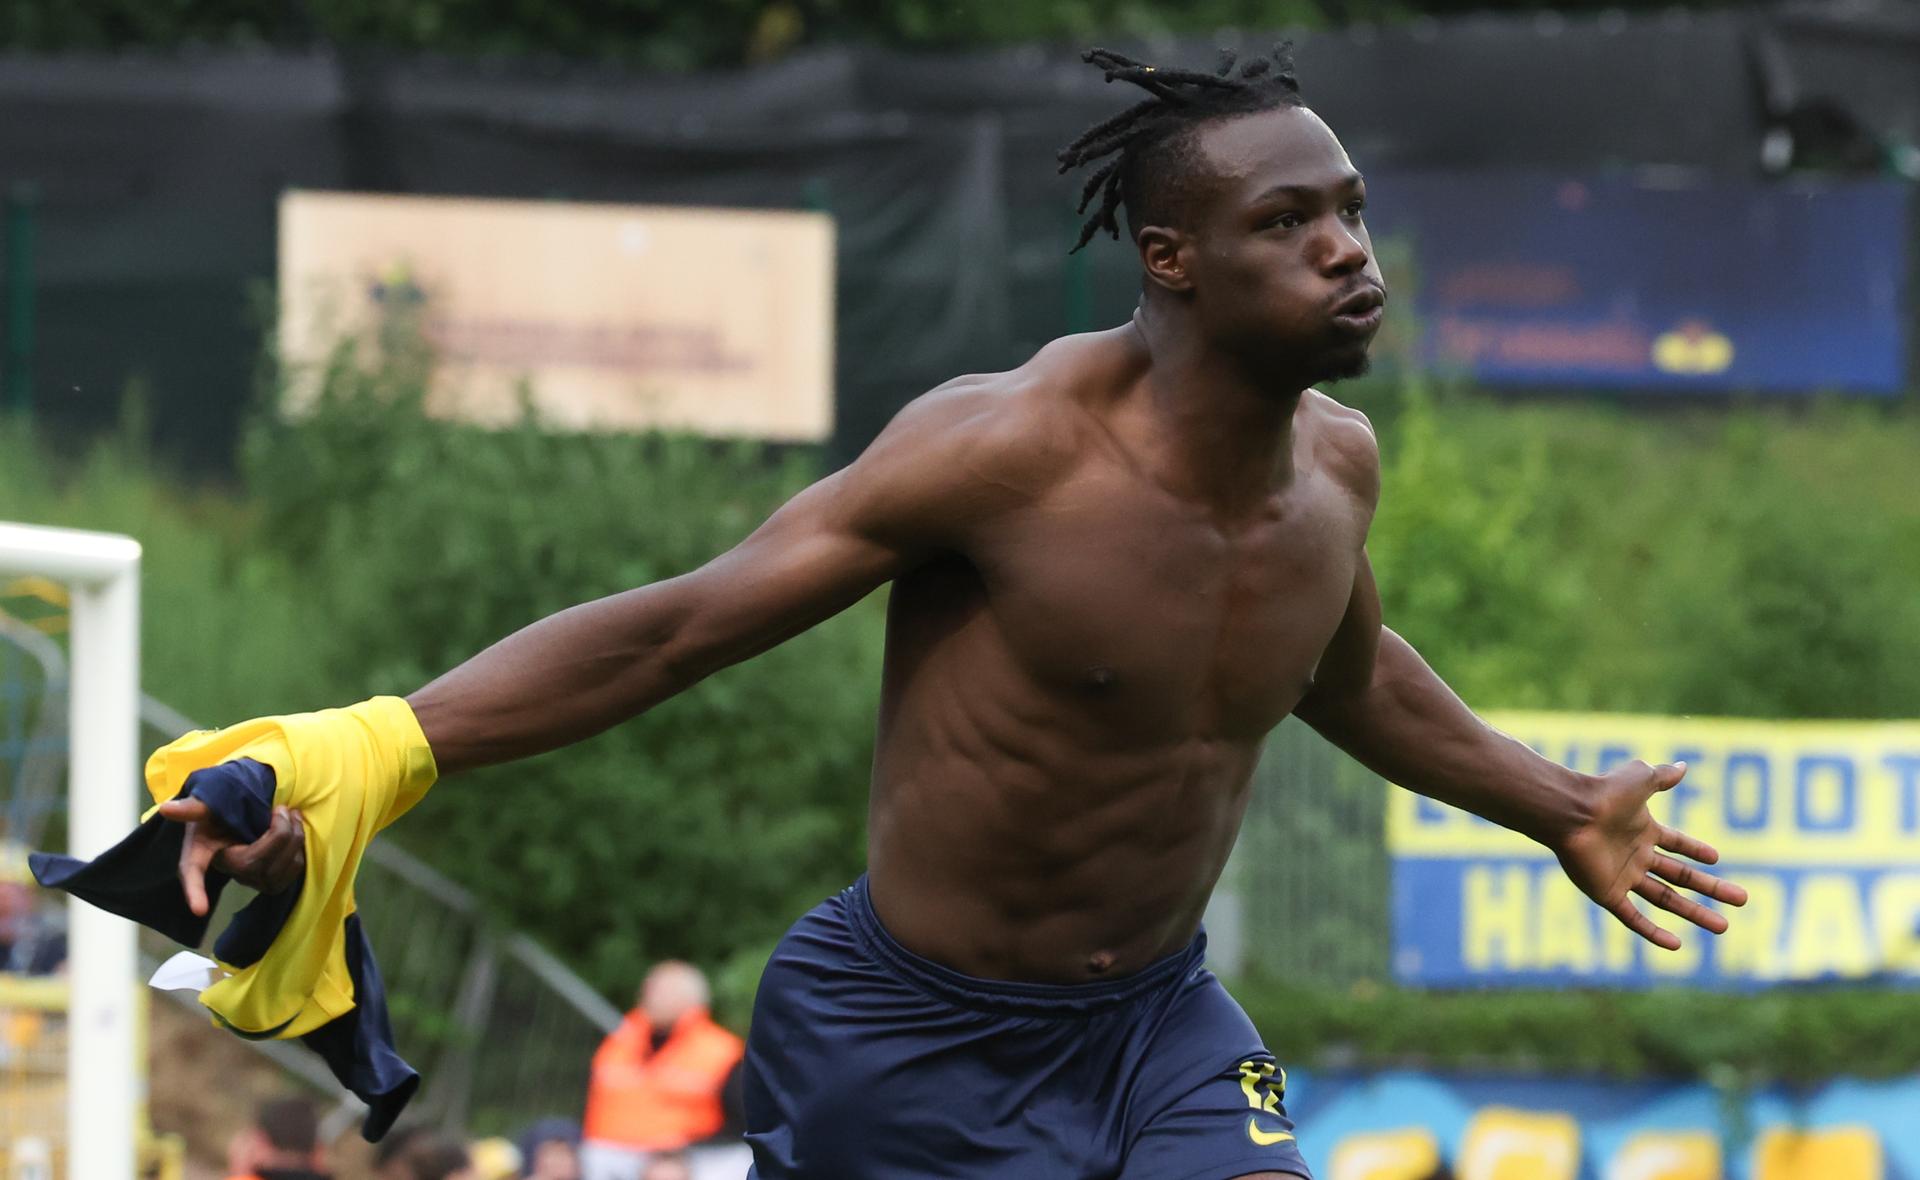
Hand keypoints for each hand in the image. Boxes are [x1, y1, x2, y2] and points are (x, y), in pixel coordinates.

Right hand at [155, 798, 306, 916]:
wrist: (243, 816)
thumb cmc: (219, 813)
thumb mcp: (205, 807)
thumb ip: (192, 807)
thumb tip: (166, 808)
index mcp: (200, 852)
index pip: (191, 872)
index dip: (194, 891)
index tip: (198, 910)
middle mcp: (225, 870)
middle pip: (255, 863)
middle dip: (278, 832)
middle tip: (283, 808)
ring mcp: (250, 880)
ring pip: (279, 868)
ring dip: (293, 835)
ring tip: (290, 814)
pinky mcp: (272, 881)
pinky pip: (294, 869)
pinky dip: (299, 846)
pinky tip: (294, 830)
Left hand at [1551, 761, 1747, 949]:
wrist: (1572, 812)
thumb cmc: (1604, 792)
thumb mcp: (1641, 778)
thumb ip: (1662, 776)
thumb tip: (1683, 766)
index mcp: (1643, 830)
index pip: (1677, 844)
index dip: (1696, 851)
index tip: (1716, 859)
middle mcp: (1634, 855)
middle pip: (1680, 877)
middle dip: (1711, 889)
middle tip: (1742, 899)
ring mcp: (1622, 876)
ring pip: (1665, 900)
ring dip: (1694, 913)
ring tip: (1724, 927)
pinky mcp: (1606, 893)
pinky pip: (1632, 918)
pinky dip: (1653, 932)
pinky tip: (1677, 945)